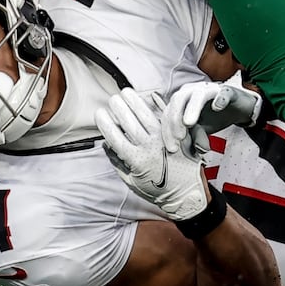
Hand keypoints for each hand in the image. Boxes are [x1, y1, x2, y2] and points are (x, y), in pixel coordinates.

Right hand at [95, 89, 208, 220]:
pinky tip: (149, 95)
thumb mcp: (132, 181)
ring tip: (126, 92)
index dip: (105, 124)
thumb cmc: (157, 189)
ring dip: (135, 102)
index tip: (99, 113)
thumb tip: (105, 145)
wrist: (185, 193)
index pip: (115, 137)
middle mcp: (149, 147)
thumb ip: (117, 162)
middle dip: (118, 108)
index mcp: (136, 160)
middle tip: (112, 99)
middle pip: (130, 123)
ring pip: (146, 115)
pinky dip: (157, 104)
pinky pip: (164, 116)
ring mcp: (163, 138)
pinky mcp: (176, 134)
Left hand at [161, 81, 261, 153]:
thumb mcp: (200, 131)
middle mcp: (194, 90)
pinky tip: (216, 107)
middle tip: (179, 137)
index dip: (168, 130)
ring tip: (189, 123)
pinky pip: (222, 93)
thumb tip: (187, 151)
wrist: (238, 109)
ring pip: (197, 95)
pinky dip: (219, 99)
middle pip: (178, 99)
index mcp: (183, 99)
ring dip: (191, 109)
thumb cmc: (215, 117)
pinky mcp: (227, 91)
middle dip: (175, 119)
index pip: (169, 112)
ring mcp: (210, 89)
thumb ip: (192, 138)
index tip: (172, 148)